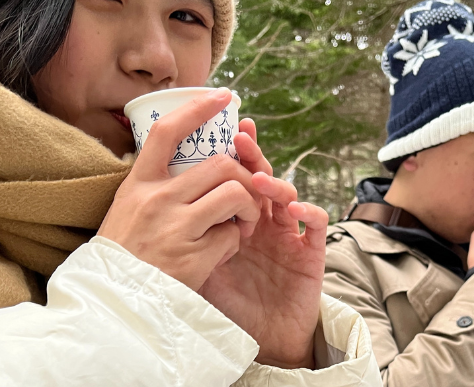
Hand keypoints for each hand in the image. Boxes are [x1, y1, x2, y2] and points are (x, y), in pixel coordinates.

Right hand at [98, 89, 261, 290]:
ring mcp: (174, 228)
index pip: (167, 132)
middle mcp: (155, 200)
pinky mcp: (191, 258)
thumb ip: (156, 183)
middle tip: (247, 194)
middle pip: (219, 164)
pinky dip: (234, 243)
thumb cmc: (124, 253)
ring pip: (235, 193)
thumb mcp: (128, 208)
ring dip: (249, 208)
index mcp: (138, 184)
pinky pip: (231, 237)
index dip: (197, 108)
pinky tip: (222, 252)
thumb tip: (191, 152)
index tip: (223, 96)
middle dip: (245, 177)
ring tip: (242, 222)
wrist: (111, 304)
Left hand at [198, 119, 327, 369]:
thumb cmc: (233, 303)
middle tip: (241, 136)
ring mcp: (289, 234)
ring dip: (275, 183)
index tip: (216, 132)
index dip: (229, 156)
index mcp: (238, 220)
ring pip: (287, 195)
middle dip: (252, 155)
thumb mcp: (202, 270)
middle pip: (261, 178)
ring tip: (258, 180)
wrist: (266, 341)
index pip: (233, 180)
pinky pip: (316, 225)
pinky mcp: (311, 253)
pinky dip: (310, 211)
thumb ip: (190, 242)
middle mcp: (265, 221)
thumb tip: (158, 213)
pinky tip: (296, 207)